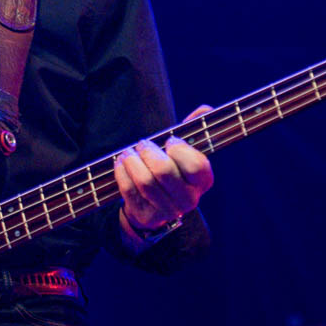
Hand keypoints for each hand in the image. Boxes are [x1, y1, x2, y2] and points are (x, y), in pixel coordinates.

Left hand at [113, 104, 214, 240]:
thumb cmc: (172, 168)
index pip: (196, 165)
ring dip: (132, 161)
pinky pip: (130, 191)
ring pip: (145, 182)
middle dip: (148, 152)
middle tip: (142, 144)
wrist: (155, 203)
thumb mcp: (184, 149)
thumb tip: (205, 109)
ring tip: (127, 152)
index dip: (179, 150)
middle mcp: (190, 199)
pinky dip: (122, 173)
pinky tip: (120, 163)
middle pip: (164, 172)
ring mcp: (169, 211)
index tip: (169, 141)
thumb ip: (194, 128)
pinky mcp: (147, 216)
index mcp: (204, 181)